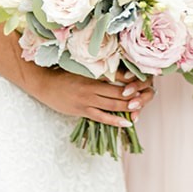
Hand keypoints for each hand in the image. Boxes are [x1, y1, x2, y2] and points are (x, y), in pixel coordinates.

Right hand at [25, 65, 154, 126]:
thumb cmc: (63, 74)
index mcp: (93, 74)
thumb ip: (99, 72)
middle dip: (135, 95)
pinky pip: (102, 117)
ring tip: (140, 109)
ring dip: (128, 108)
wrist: (44, 84)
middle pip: (119, 92)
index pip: (118, 78)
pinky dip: (116, 120)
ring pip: (113, 105)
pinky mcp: (82, 110)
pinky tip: (127, 122)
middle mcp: (92, 87)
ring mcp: (87, 100)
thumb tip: (118, 73)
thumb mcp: (82, 69)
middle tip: (148, 97)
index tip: (145, 82)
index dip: (133, 82)